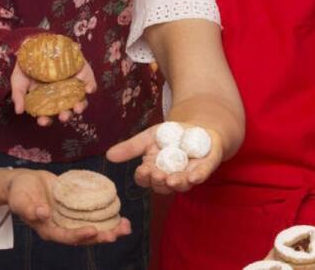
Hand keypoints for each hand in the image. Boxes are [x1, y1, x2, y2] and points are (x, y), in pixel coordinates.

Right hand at [6, 169, 130, 244]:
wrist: (24, 182)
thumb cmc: (20, 192)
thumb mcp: (20, 199)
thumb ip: (29, 208)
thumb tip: (43, 214)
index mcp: (48, 229)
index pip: (66, 236)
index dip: (80, 235)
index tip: (94, 231)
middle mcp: (62, 227)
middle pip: (84, 237)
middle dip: (102, 236)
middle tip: (119, 233)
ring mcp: (71, 218)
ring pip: (92, 227)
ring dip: (109, 228)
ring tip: (126, 226)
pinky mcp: (77, 208)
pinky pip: (92, 213)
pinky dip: (106, 214)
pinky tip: (119, 212)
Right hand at [11, 62, 96, 126]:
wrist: (37, 45)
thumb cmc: (27, 67)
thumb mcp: (18, 80)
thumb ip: (18, 95)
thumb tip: (18, 112)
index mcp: (46, 101)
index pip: (47, 115)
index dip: (46, 120)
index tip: (43, 120)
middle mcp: (61, 96)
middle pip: (66, 110)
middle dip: (66, 115)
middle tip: (63, 116)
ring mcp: (73, 86)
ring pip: (80, 101)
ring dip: (80, 106)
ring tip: (78, 107)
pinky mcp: (82, 75)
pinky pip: (89, 84)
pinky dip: (91, 87)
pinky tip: (88, 89)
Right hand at [105, 123, 222, 193]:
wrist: (198, 128)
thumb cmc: (171, 136)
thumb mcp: (149, 137)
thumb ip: (131, 147)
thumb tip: (108, 155)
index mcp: (155, 171)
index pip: (145, 179)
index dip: (144, 176)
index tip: (143, 170)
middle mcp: (170, 177)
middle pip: (162, 186)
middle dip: (159, 181)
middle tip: (158, 174)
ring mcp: (188, 174)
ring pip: (181, 185)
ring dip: (177, 183)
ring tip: (173, 179)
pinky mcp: (205, 167)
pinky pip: (202, 174)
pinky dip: (198, 176)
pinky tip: (194, 176)